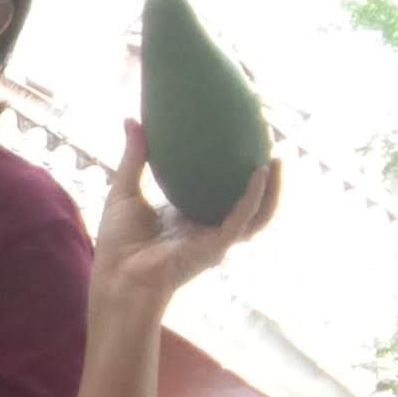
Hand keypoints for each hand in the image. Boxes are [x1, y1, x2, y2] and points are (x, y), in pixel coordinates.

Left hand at [90, 120, 278, 322]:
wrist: (118, 276)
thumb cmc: (117, 242)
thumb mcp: (125, 190)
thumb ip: (134, 157)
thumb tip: (130, 119)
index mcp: (188, 215)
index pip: (218, 189)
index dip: (233, 168)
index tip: (242, 138)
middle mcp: (207, 226)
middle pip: (248, 201)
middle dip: (266, 178)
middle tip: (270, 145)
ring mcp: (215, 238)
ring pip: (258, 214)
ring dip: (273, 189)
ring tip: (279, 160)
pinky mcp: (217, 246)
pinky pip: (242, 219)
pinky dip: (254, 196)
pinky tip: (260, 173)